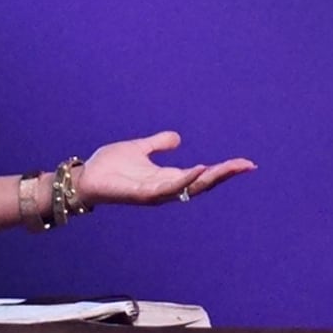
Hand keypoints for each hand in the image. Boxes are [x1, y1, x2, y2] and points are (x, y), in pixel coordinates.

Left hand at [79, 130, 254, 206]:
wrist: (86, 177)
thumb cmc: (110, 166)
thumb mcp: (140, 148)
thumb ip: (158, 144)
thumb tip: (178, 138)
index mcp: (168, 178)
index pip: (203, 176)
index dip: (224, 170)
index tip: (246, 163)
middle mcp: (166, 188)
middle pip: (203, 184)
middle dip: (225, 175)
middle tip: (246, 165)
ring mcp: (156, 193)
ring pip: (189, 188)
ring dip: (209, 178)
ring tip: (228, 167)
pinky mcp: (142, 194)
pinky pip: (168, 188)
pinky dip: (184, 179)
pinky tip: (198, 169)